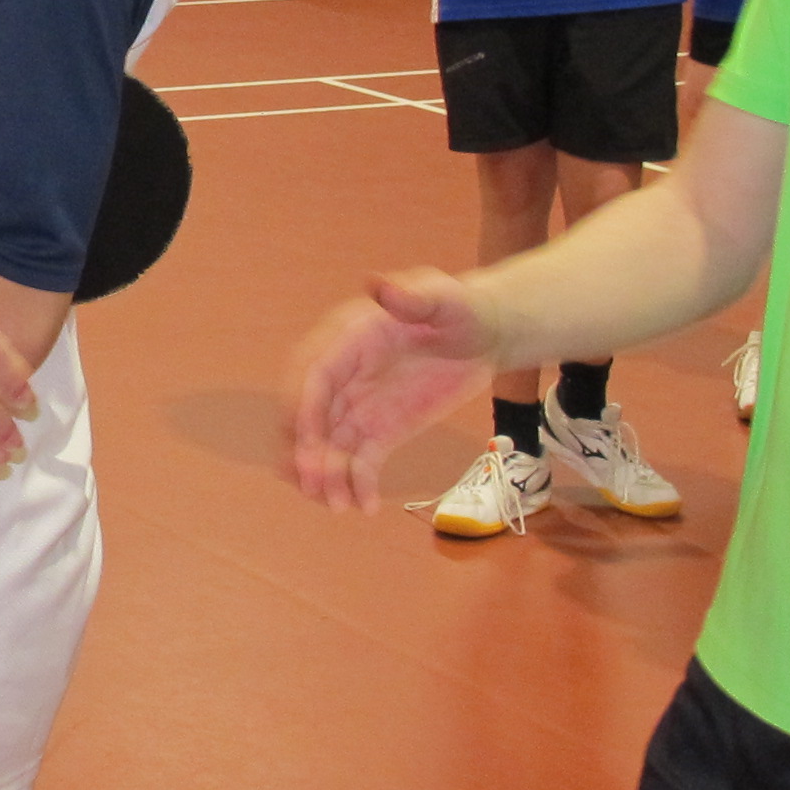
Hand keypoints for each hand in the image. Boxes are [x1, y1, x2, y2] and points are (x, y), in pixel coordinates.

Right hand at [284, 268, 498, 507]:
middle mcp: (345, 375)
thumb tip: (376, 284)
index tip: (303, 438)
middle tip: (315, 484)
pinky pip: (360, 460)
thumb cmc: (461, 309)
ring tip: (336, 504)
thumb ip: (409, 297)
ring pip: (330, 445)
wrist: (485, 334)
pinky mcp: (381, 429)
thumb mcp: (441, 299)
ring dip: (325, 475)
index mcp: (348, 339)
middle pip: (313, 416)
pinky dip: (356, 483)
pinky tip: (364, 506)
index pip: (314, 375)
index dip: (304, 407)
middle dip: (307, 451)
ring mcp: (360, 405)